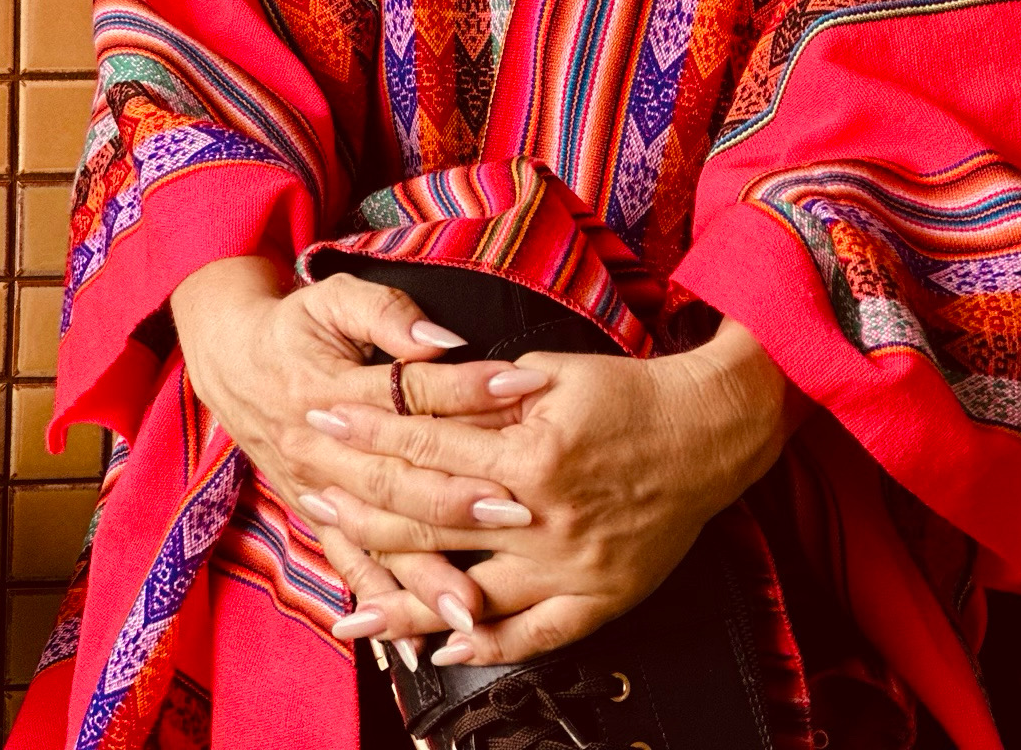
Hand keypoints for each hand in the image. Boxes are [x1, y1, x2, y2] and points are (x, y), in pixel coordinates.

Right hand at [168, 255, 546, 641]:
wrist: (231, 361)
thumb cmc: (295, 324)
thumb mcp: (334, 297)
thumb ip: (386, 313)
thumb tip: (440, 341)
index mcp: (331, 388)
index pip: (411, 395)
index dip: (469, 390)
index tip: (525, 390)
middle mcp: (321, 449)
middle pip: (397, 479)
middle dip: (458, 499)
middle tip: (518, 511)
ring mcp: (317, 490)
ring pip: (377, 537)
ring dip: (424, 574)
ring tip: (474, 605)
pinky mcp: (316, 516)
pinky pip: (349, 565)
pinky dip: (379, 604)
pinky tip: (413, 641)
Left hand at [308, 316, 801, 664]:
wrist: (710, 432)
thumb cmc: (629, 393)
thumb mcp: (554, 371)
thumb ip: (486, 392)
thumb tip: (419, 394)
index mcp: (531, 450)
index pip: (424, 444)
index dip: (365, 432)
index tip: (319, 421)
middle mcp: (543, 517)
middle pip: (430, 520)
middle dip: (361, 510)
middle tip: (310, 503)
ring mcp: (569, 566)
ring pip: (469, 592)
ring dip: (403, 601)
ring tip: (347, 609)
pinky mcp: (598, 598)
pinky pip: (532, 635)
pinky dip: (483, 645)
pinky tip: (439, 648)